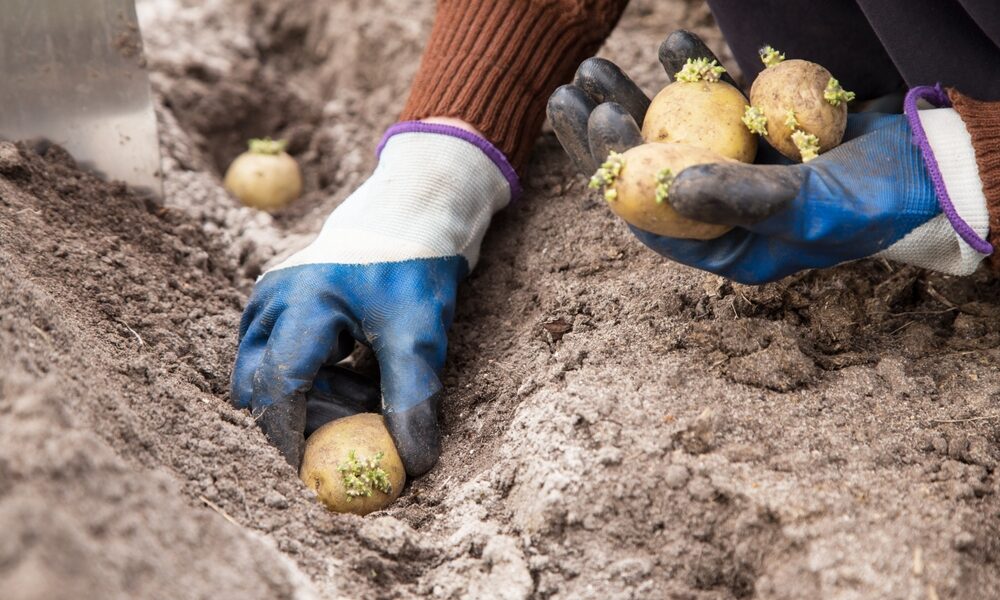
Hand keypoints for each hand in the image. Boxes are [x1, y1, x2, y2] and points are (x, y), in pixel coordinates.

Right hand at [231, 122, 513, 475]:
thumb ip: (411, 400)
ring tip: (363, 383)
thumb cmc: (415, 269)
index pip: (277, 389)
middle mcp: (271, 301)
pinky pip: (278, 356)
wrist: (413, 213)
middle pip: (261, 385)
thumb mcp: (420, 335)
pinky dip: (312, 376)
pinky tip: (354, 367)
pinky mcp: (276, 304)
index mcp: (302, 304)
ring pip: (267, 373)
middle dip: (301, 415)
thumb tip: (412, 463)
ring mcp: (268, 299)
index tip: (318, 471)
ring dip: (309, 395)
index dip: (292, 438)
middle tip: (352, 421)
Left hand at [547, 31, 989, 282]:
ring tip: (598, 66)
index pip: (649, 212)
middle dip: (608, 128)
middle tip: (573, 89)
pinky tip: (674, 45)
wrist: (932, 169)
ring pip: (670, 130)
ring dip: (635, 97)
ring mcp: (736, 168)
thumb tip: (668, 186)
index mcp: (723, 246)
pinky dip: (695, 73)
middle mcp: (721, 210)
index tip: (597, 122)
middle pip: (646, 168)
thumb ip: (740, 198)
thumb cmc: (875, 203)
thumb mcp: (808, 207)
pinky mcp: (756, 132)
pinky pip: (714, 102)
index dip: (615, 168)